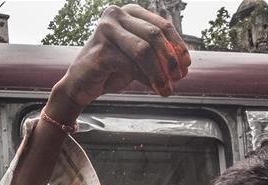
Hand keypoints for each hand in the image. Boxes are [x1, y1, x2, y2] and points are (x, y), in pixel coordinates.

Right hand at [51, 4, 190, 114]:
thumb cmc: (111, 69)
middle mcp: (116, 16)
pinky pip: (131, 65)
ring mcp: (106, 31)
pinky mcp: (100, 52)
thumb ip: (157, 55)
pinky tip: (154, 89)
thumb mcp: (138, 58)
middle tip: (179, 78)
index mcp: (129, 12)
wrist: (81, 85)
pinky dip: (147, 79)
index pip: (162, 26)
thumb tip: (184, 65)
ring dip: (160, 72)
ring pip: (144, 50)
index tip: (186, 65)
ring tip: (167, 89)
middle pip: (154, 35)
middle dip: (170, 59)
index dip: (178, 46)